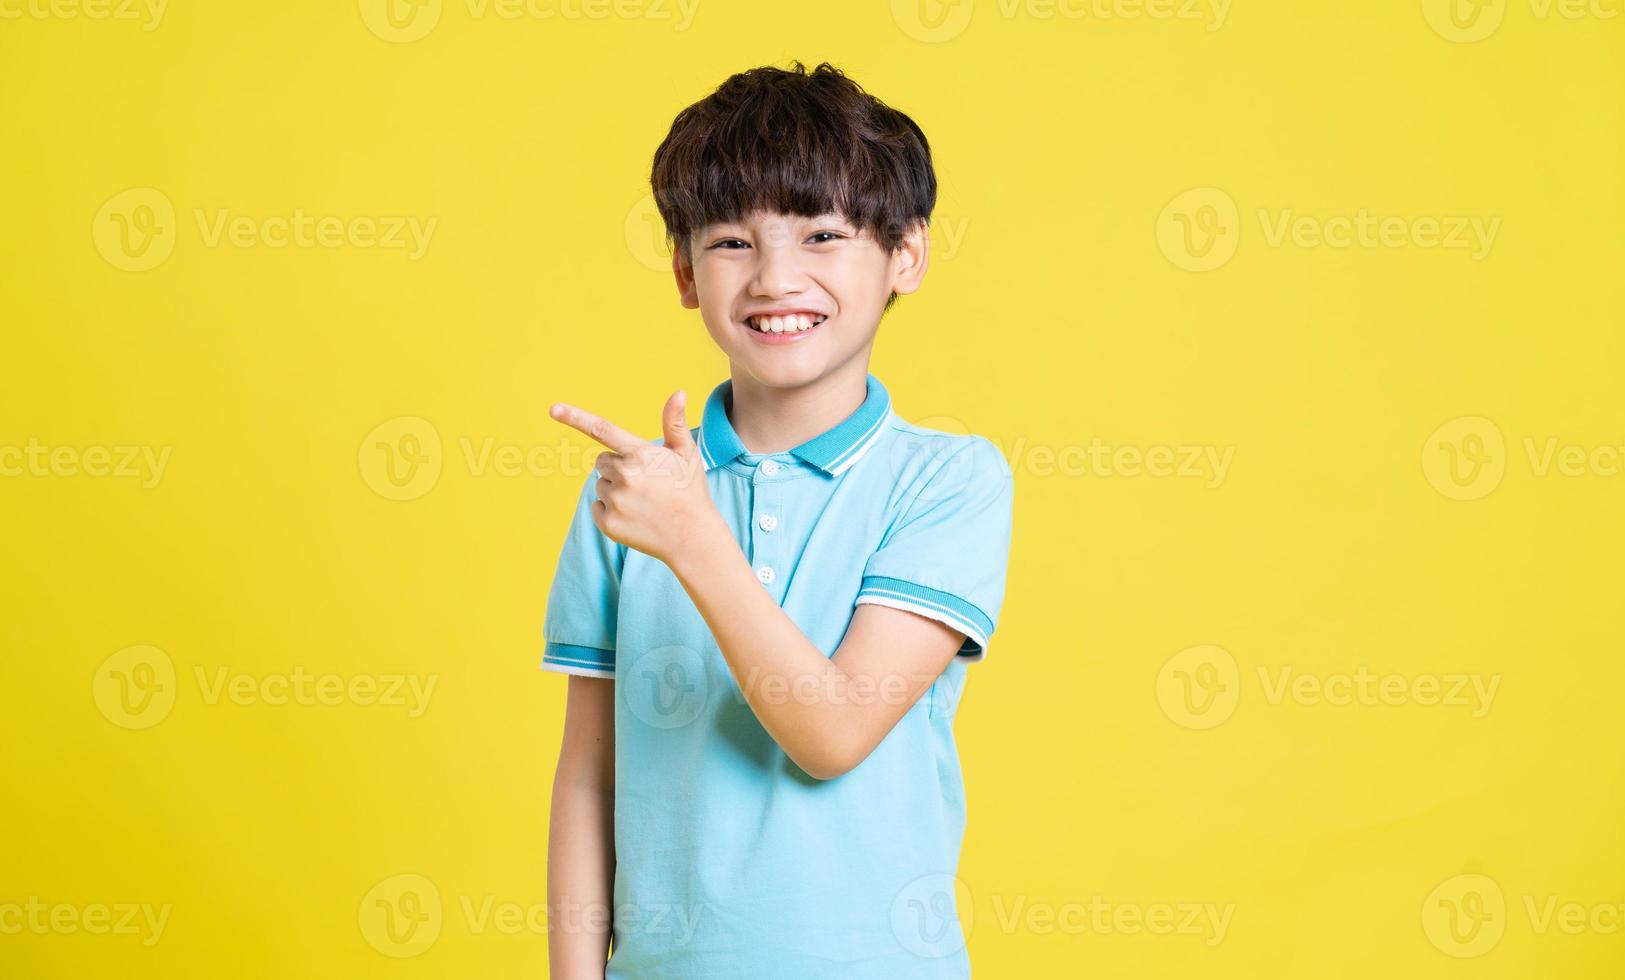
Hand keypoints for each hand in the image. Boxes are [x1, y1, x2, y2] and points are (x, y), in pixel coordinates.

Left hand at [548, 390, 721, 565]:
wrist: (692, 537)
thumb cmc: (689, 490)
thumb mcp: (686, 453)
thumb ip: (675, 423)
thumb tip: (680, 392)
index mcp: (640, 454)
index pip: (602, 430)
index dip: (575, 417)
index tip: (554, 409)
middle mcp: (624, 475)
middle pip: (602, 462)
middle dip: (617, 467)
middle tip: (645, 482)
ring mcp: (615, 501)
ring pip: (600, 485)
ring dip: (615, 489)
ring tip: (643, 501)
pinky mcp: (608, 523)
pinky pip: (597, 508)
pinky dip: (610, 511)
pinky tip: (634, 516)